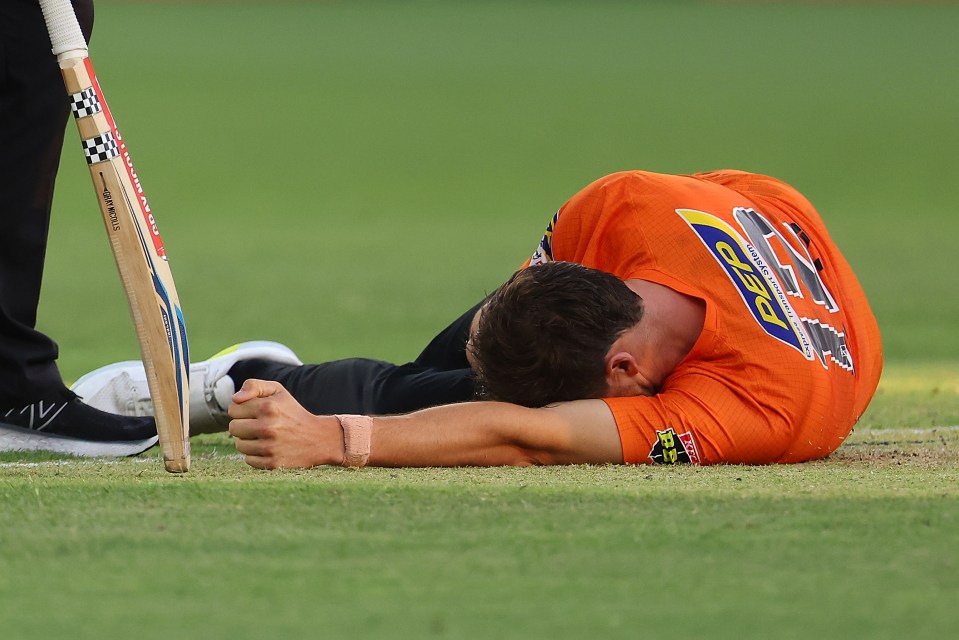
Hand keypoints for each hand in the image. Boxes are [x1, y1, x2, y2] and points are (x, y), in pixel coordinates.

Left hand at [227, 379, 343, 468]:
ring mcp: (269, 447)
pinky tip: (269, 448)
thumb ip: (254, 386)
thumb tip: (235, 399)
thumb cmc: (293, 412)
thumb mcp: (278, 391)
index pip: (233, 409)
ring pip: (239, 445)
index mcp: (267, 406)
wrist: (319, 438)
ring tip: (265, 437)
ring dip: (249, 441)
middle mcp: (267, 427)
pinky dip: (256, 455)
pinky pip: (248, 460)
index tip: (255, 412)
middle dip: (243, 425)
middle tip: (259, 425)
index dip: (243, 409)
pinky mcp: (272, 463)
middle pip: (233, 428)